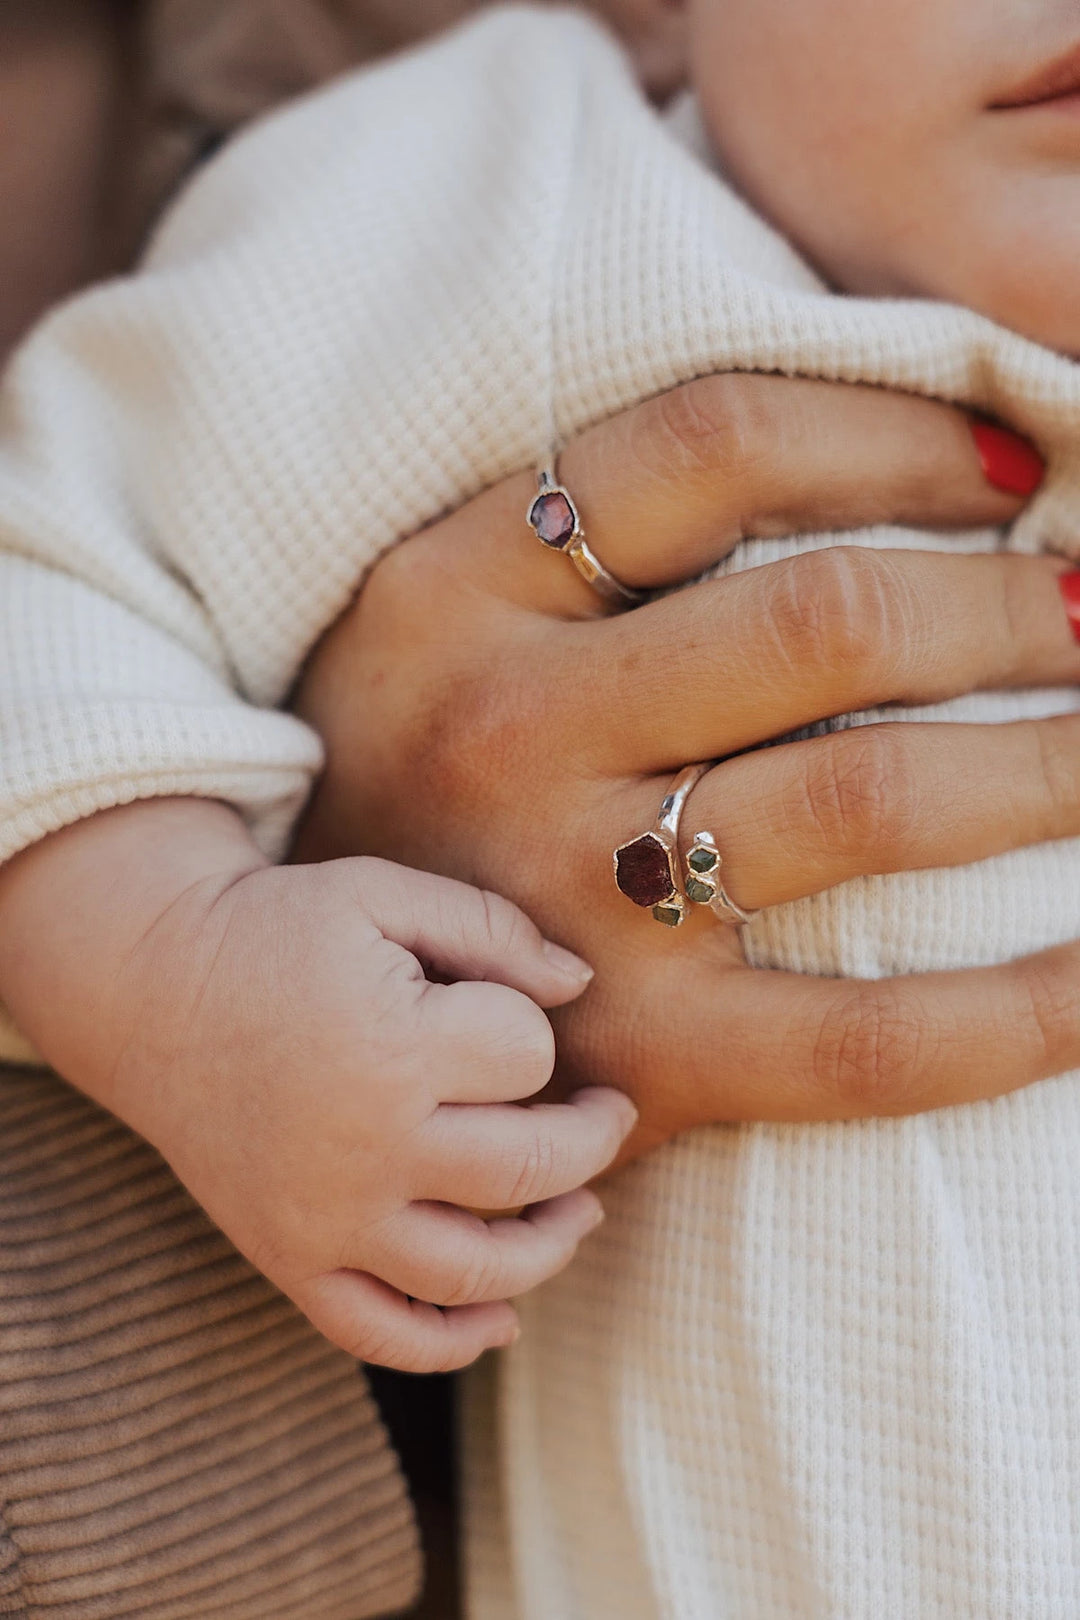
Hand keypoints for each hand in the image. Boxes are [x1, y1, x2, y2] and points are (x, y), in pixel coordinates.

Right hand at [0, 799, 635, 1369]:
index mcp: (393, 1045)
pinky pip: (381, 1333)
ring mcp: (325, 1218)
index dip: (534, 1028)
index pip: (529, 1056)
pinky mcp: (288, 1259)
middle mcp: (365, 1146)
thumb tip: (582, 983)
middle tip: (609, 1111)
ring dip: (552, 1246)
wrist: (153, 988)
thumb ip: (491, 929)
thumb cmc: (279, 930)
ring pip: (478, 1271)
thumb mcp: (383, 895)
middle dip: (591, 1137)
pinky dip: (451, 1343)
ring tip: (581, 1209)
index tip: (504, 1010)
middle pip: (531, 1167)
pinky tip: (501, 1316)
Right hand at [293, 373, 1079, 1155]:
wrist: (293, 1009)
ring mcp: (571, 902)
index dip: (900, 433)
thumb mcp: (443, 616)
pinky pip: (870, 1039)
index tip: (1013, 467)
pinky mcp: (639, 1059)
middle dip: (1012, 607)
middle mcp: (509, 728)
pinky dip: (1023, 1009)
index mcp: (461, 589)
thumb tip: (864, 459)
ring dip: (1052, 764)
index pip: (715, 443)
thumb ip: (595, 538)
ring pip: (871, 796)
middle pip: (824, 619)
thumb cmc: (409, 782)